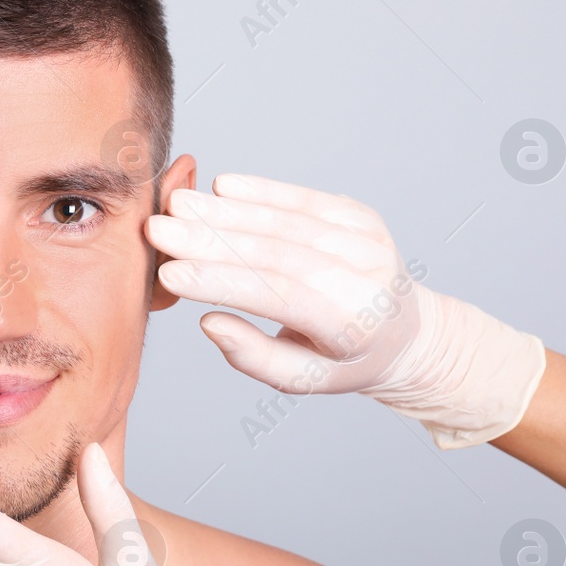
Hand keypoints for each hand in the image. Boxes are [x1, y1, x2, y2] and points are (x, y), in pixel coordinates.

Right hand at [145, 172, 545, 447]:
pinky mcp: (359, 214)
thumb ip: (255, 356)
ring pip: (285, 220)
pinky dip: (260, 190)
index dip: (221, 281)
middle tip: (158, 229)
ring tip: (176, 205)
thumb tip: (209, 321)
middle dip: (211, 239)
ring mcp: (366, 239)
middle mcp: (365, 275)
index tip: (170, 273)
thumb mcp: (303, 379)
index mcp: (353, 323)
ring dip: (226, 211)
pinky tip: (220, 187)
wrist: (407, 331)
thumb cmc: (344, 360)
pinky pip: (302, 198)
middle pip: (276, 251)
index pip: (277, 294)